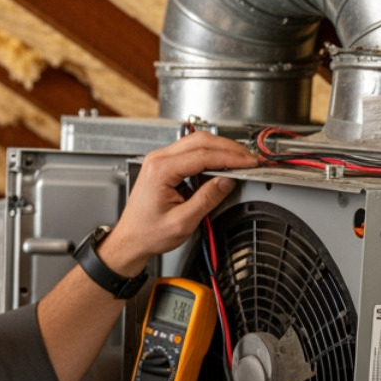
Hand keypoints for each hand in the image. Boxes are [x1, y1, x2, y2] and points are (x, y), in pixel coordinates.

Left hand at [97, 132, 257, 276]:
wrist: (130, 239)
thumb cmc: (147, 233)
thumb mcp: (182, 222)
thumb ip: (206, 199)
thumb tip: (227, 181)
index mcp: (160, 170)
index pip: (203, 155)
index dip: (230, 157)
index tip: (248, 163)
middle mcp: (158, 159)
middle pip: (201, 140)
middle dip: (229, 148)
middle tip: (249, 159)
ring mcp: (160, 160)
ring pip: (197, 142)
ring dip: (221, 149)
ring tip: (240, 162)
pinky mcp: (165, 165)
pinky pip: (191, 152)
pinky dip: (210, 155)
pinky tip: (223, 166)